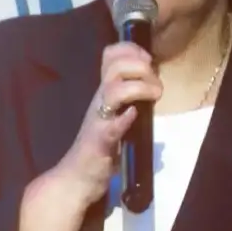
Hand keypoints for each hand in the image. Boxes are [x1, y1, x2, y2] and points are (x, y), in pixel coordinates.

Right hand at [13, 42, 161, 230]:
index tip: (148, 58)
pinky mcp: (99, 142)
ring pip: (113, 90)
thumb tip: (155, 91)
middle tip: (156, 82)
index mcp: (104, 95)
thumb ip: (131, 105)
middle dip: (140, 66)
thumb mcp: (117, 121)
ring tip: (154, 95)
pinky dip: (124, 119)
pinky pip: (111, 127)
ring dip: (138, 87)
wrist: (75, 180)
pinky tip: (133, 115)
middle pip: (114, 66)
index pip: (111, 57)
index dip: (130, 49)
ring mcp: (97, 121)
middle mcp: (99, 102)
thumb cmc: (98, 151)